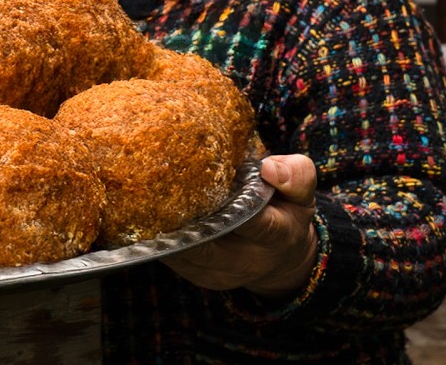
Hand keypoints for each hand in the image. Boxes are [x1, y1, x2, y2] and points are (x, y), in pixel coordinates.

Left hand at [162, 154, 318, 298]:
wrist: (282, 257)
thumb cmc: (286, 213)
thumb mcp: (301, 192)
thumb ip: (295, 175)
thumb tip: (269, 168)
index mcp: (276, 234)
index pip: (252, 222)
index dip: (227, 207)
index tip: (197, 183)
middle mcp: (247, 260)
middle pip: (205, 246)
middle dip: (179, 222)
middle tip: (152, 189)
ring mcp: (220, 273)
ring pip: (183, 255)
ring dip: (163, 230)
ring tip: (144, 200)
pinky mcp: (200, 277)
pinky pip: (174, 259)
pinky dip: (159, 239)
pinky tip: (148, 216)